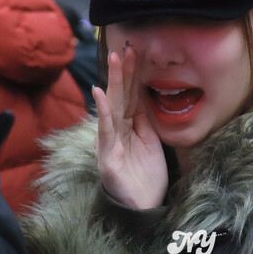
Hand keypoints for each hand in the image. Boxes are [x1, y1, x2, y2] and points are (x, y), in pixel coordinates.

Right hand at [92, 45, 167, 209]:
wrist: (143, 206)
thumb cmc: (146, 175)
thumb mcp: (152, 141)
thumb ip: (147, 119)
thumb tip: (146, 94)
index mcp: (129, 126)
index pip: (132, 94)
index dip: (134, 73)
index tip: (136, 50)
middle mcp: (117, 130)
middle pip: (121, 96)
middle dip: (123, 71)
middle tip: (124, 46)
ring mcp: (110, 142)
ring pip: (113, 107)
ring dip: (113, 82)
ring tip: (113, 61)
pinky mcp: (107, 158)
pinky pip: (105, 131)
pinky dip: (103, 112)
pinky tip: (100, 94)